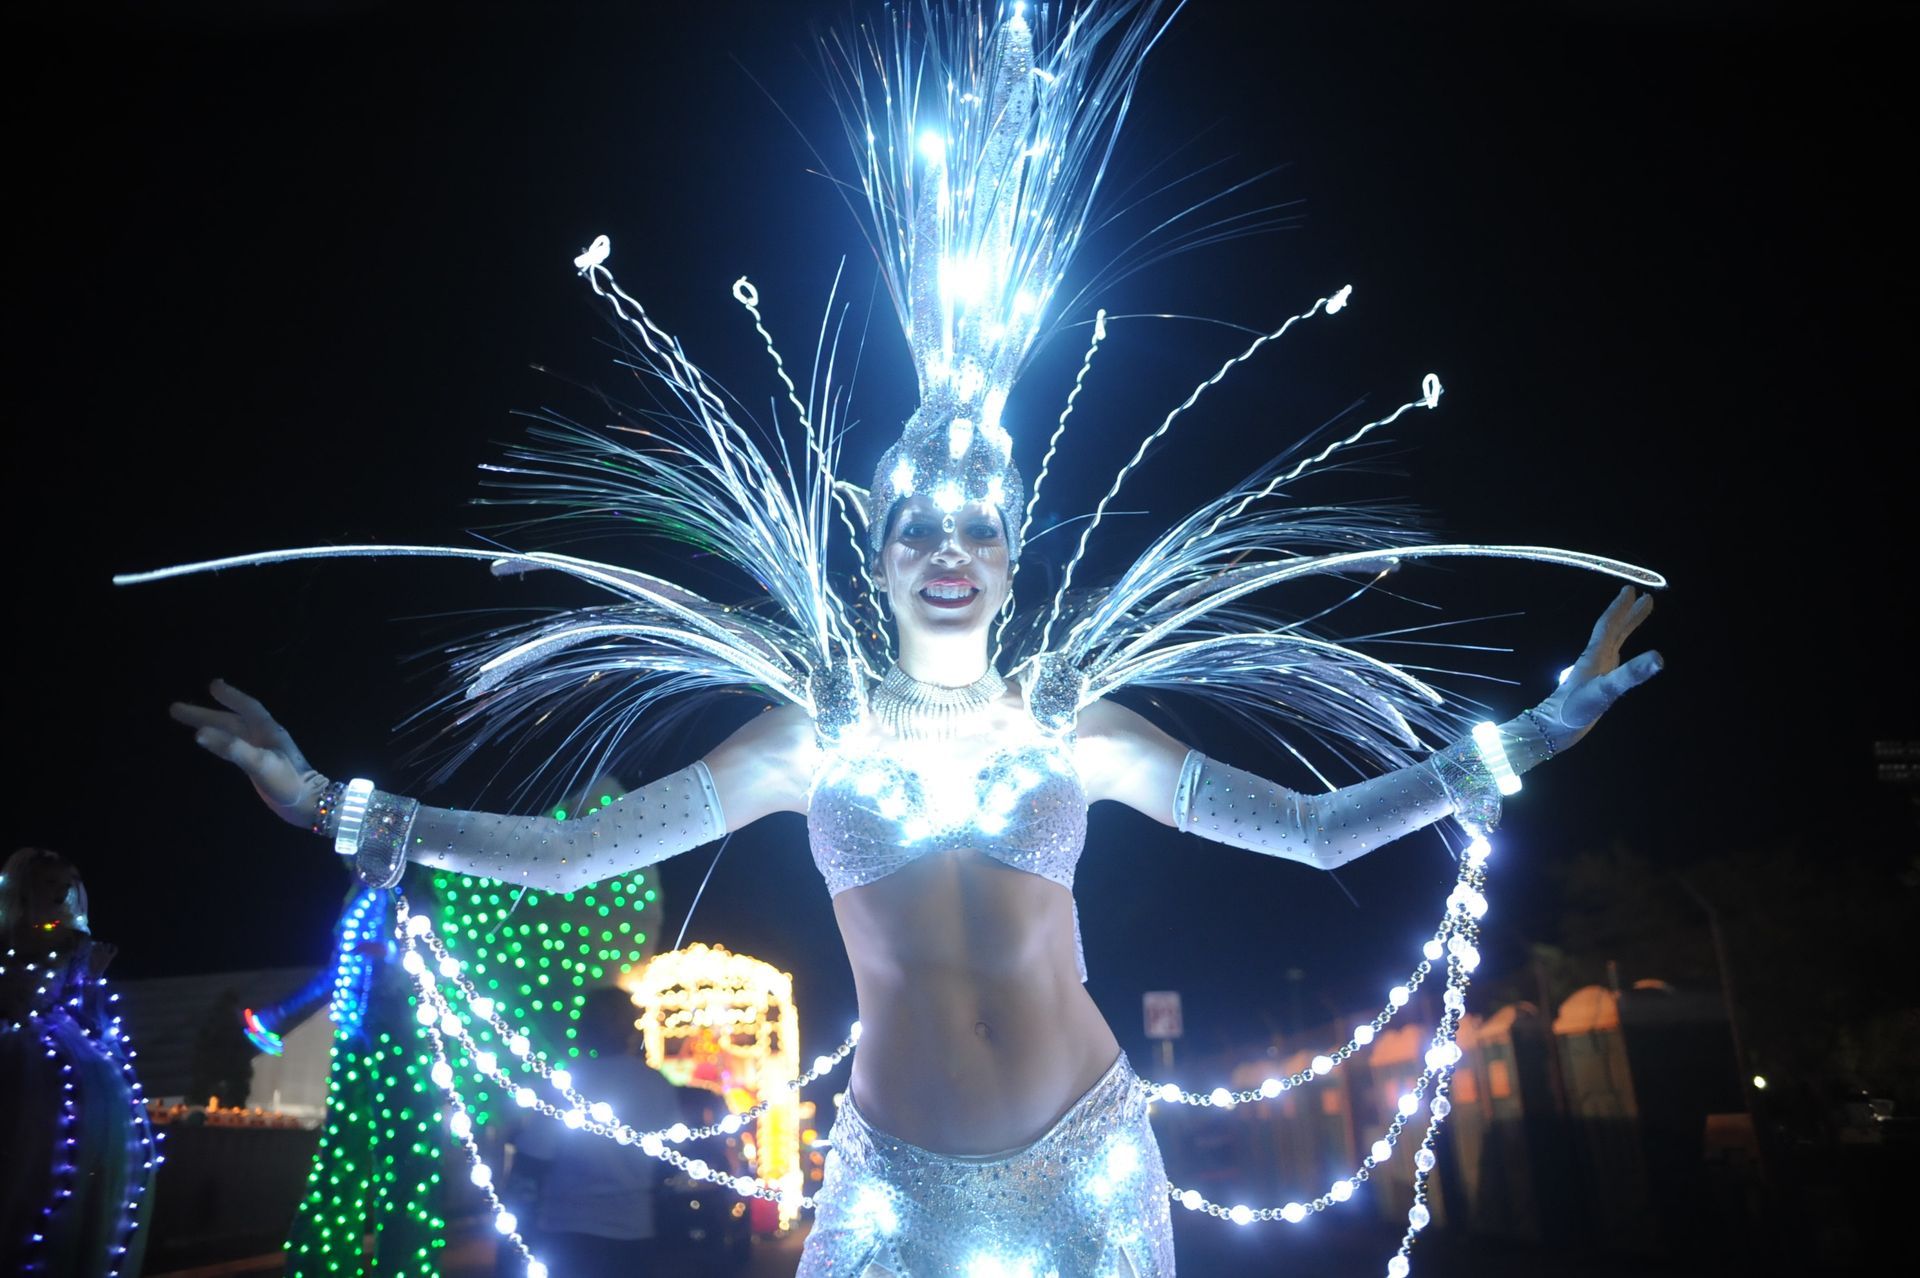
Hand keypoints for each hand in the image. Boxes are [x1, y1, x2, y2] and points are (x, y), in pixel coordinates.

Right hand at [170, 679, 328, 828]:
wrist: (309, 804)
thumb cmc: (287, 782)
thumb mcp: (259, 763)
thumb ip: (231, 748)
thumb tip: (199, 732)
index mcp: (268, 730)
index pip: (246, 707)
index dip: (229, 696)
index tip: (211, 685)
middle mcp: (264, 736)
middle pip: (231, 719)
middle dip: (205, 713)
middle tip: (175, 708)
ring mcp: (262, 750)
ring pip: (231, 732)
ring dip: (210, 725)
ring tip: (185, 721)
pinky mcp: (260, 765)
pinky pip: (235, 746)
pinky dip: (220, 740)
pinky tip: (213, 742)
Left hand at [1527, 586, 1663, 755]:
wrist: (1551, 730)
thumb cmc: (1573, 709)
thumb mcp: (1605, 691)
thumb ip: (1630, 674)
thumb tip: (1659, 657)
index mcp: (1595, 655)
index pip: (1609, 625)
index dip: (1621, 607)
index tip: (1632, 590)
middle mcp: (1595, 659)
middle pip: (1613, 630)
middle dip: (1628, 613)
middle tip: (1645, 597)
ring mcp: (1595, 671)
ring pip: (1613, 642)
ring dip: (1626, 627)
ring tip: (1639, 615)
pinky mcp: (1595, 684)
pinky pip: (1613, 658)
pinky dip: (1621, 648)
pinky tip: (1621, 653)